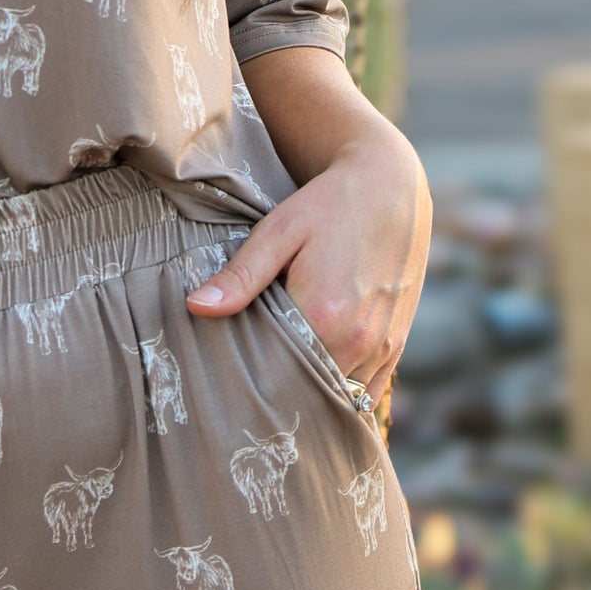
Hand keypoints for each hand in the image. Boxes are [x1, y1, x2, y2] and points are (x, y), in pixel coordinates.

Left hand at [184, 113, 430, 401]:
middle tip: (245, 403)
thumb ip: (239, 276)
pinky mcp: (396, 343)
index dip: (253, 384)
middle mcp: (359, 338)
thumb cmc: (328, 205)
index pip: (278, 374)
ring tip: (278, 399)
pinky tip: (315, 393)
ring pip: (340, 397)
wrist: (391, 186)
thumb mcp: (278, 232)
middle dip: (280, 397)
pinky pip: (368, 392)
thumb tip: (194, 307)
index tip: (227, 390)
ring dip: (312, 398)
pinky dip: (343, 396)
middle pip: (308, 391)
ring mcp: (382, 345)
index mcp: (325, 314)